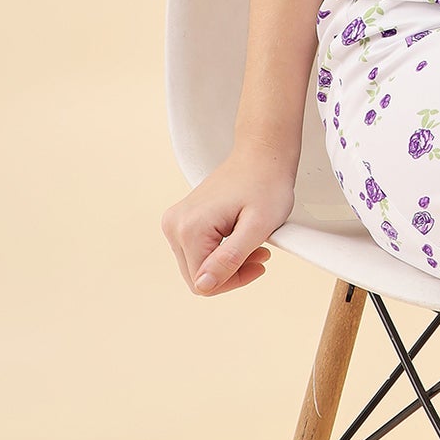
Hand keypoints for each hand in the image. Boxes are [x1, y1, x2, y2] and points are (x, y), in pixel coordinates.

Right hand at [160, 149, 295, 294]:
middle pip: (198, 276)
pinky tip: (240, 237)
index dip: (235, 280)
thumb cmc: (266, 183)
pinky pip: (197, 251)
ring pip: (198, 265)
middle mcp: (174, 225)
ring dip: (227, 262)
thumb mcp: (258, 226)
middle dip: (231, 272)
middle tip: (260, 253)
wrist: (262, 154)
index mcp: (189, 229)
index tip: (260, 261)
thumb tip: (203, 285)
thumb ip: (230, 258)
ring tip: (253, 243)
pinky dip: (220, 251)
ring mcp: (175, 221)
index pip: (204, 284)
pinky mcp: (181, 220)